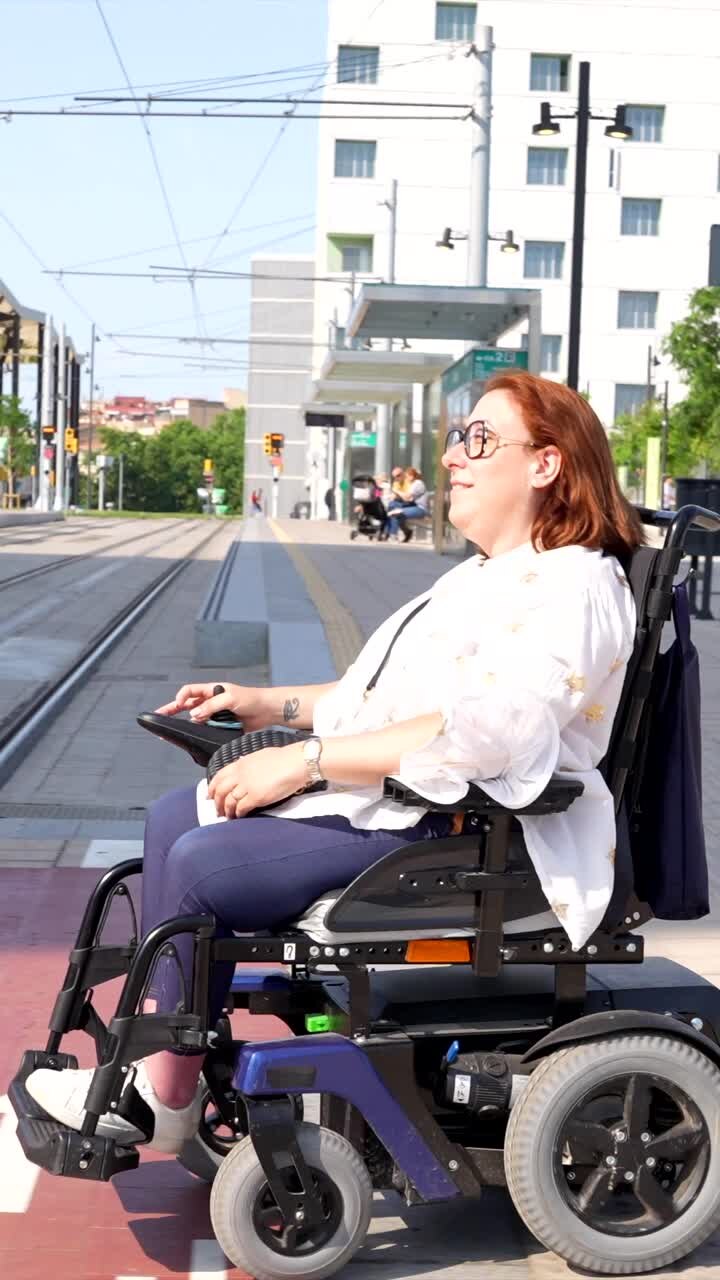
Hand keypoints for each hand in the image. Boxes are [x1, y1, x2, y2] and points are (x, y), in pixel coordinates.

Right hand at [154, 681, 270, 729]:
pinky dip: (198, 732)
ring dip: (184, 723)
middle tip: (158, 717)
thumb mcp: (230, 699)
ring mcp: (215, 714)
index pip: (190, 691)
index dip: (181, 697)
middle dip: (172, 710)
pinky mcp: (221, 725)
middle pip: (187, 705)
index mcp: (212, 691)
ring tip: (171, 730)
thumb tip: (194, 715)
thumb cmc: (251, 699)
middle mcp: (211, 702)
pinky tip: (191, 736)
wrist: (267, 711)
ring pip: (195, 718)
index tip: (178, 705)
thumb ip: (212, 706)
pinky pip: (206, 729)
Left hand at [207, 744, 305, 817]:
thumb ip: (248, 762)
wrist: (297, 762)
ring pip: (229, 801)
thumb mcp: (260, 755)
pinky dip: (238, 813)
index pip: (219, 776)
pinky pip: (241, 808)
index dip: (212, 787)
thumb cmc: (284, 757)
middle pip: (221, 791)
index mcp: (241, 763)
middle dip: (217, 802)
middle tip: (217, 811)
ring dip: (227, 810)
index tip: (209, 796)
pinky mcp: (257, 797)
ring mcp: (248, 786)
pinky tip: (240, 816)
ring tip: (228, 816)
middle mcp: (241, 774)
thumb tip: (242, 763)